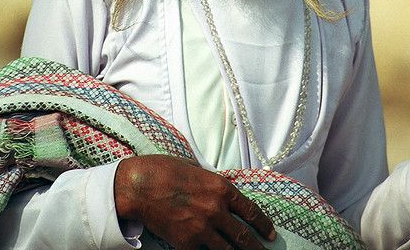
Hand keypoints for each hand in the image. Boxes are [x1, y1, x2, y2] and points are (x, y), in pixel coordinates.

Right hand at [114, 155, 275, 249]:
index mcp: (220, 188)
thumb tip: (220, 191)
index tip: (271, 233)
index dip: (263, 225)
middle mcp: (215, 209)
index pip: (250, 211)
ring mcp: (201, 229)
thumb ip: (211, 183)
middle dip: (257, 247)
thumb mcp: (195, 169)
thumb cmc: (163, 170)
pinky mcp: (186, 243)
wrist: (138, 186)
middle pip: (243, 236)